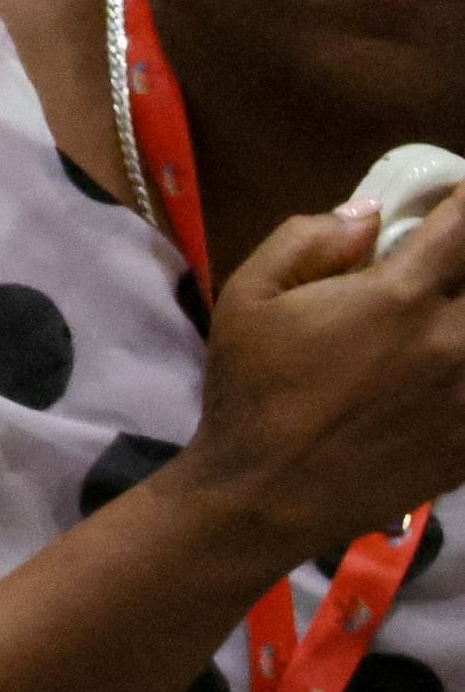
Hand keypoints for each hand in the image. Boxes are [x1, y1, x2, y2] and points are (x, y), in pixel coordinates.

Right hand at [165, 188, 464, 568]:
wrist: (267, 494)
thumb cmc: (251, 391)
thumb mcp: (248, 297)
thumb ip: (306, 240)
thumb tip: (368, 212)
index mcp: (399, 297)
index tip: (457, 197)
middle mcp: (454, 340)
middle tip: (448, 271)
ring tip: (445, 320)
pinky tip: (445, 371)